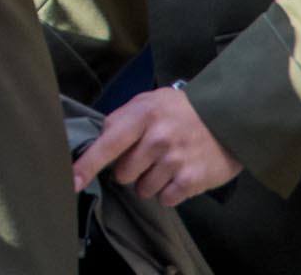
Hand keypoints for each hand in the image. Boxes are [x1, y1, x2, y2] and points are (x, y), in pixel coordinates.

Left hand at [72, 86, 242, 205]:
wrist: (228, 117)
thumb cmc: (181, 110)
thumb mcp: (149, 102)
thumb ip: (122, 119)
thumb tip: (99, 140)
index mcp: (141, 116)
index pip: (107, 144)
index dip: (86, 165)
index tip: (72, 182)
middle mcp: (156, 139)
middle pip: (123, 174)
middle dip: (130, 170)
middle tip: (147, 156)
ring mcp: (174, 161)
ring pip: (143, 190)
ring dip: (150, 182)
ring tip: (166, 164)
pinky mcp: (191, 180)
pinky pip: (165, 199)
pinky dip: (169, 192)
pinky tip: (179, 175)